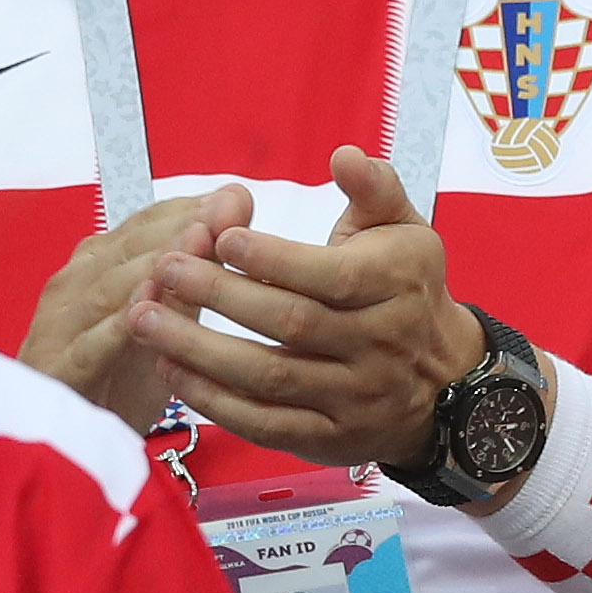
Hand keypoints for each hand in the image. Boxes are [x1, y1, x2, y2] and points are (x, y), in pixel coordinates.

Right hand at [17, 188, 248, 431]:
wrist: (71, 438)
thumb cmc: (123, 374)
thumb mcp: (172, 321)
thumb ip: (200, 270)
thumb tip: (237, 205)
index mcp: (100, 265)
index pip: (146, 225)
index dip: (189, 210)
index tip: (236, 200)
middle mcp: (76, 285)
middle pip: (129, 248)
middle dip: (179, 227)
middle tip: (224, 213)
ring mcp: (61, 325)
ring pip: (109, 288)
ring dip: (153, 264)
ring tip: (198, 244)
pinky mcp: (57, 369)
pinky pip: (90, 345)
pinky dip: (118, 326)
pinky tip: (148, 312)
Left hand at [129, 148, 485, 475]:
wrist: (447, 384)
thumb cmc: (407, 292)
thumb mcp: (406, 232)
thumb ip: (374, 189)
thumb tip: (345, 155)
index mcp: (398, 286)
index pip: (332, 276)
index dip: (273, 259)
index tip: (221, 237)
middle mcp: (381, 345)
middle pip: (291, 324)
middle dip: (219, 296)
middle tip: (163, 269)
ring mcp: (356, 397)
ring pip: (269, 377)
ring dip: (199, 350)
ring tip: (144, 319)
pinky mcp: (331, 437)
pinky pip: (266, 424)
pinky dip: (214, 401)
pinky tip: (172, 372)